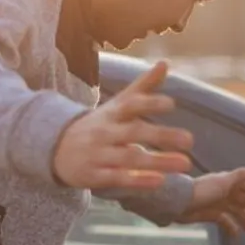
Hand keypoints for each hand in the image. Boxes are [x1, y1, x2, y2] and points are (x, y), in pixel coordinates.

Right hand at [53, 61, 194, 189]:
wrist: (55, 149)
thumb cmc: (98, 125)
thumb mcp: (117, 105)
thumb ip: (143, 86)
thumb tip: (165, 63)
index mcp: (112, 113)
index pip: (130, 105)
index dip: (149, 103)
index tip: (172, 105)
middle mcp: (105, 132)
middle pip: (134, 132)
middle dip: (162, 135)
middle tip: (190, 140)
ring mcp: (98, 154)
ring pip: (130, 157)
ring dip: (158, 161)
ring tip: (186, 164)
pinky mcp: (94, 176)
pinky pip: (118, 178)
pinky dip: (138, 180)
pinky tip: (160, 181)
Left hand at [179, 164, 244, 236]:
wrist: (179, 202)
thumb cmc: (202, 190)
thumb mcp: (224, 181)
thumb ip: (242, 175)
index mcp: (230, 182)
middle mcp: (226, 192)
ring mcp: (218, 203)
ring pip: (238, 212)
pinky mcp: (210, 214)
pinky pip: (225, 220)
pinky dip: (231, 227)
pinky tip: (236, 234)